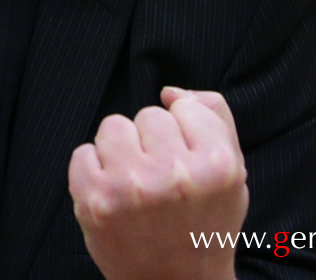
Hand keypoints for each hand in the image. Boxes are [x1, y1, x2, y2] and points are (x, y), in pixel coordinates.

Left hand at [69, 88, 247, 279]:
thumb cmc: (204, 223)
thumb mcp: (233, 171)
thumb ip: (213, 115)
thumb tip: (170, 91)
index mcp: (217, 165)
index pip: (185, 107)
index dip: (183, 132)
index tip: (187, 161)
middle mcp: (174, 175)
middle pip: (149, 115)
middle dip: (152, 141)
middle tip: (161, 179)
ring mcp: (130, 188)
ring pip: (114, 126)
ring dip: (121, 149)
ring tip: (135, 182)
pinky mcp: (94, 201)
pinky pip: (82, 152)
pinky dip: (93, 170)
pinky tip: (113, 194)